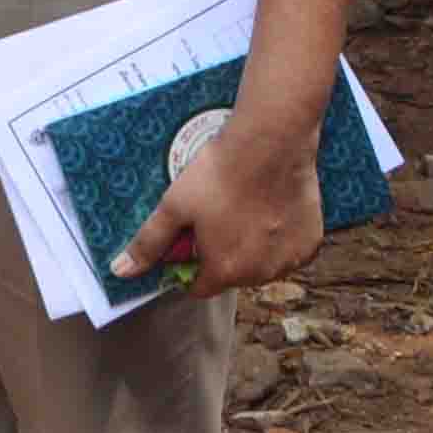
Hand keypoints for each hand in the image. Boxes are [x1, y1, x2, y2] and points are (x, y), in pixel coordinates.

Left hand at [117, 116, 326, 298]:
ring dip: (251, 249)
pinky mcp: (311, 244)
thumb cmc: (218, 175)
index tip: (189, 240)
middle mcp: (260, 275)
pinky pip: (287, 251)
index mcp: (224, 271)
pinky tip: (270, 210)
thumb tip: (121, 271)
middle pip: (231, 276)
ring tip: (244, 210)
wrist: (270, 145)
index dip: (188, 265)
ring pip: (261, 265)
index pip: (198, 287)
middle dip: (220, 255)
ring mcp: (290, 261)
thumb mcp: (173, 206)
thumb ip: (148, 244)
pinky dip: (278, 238)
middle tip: (216, 217)